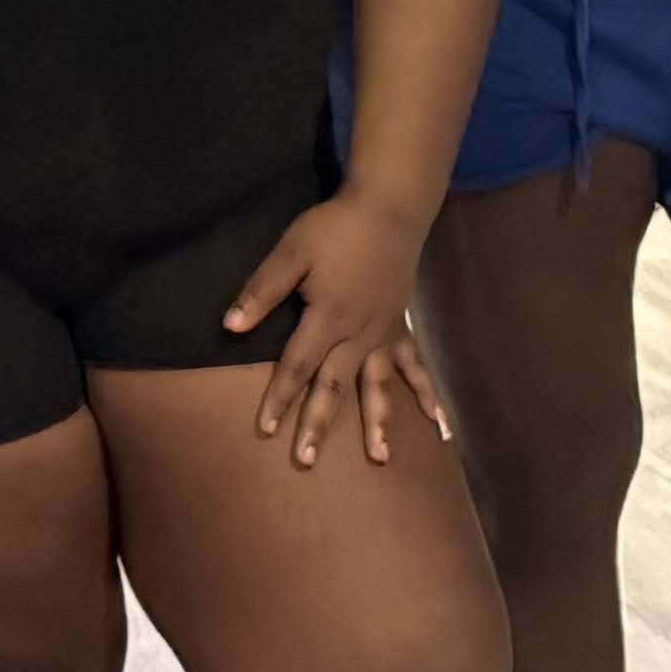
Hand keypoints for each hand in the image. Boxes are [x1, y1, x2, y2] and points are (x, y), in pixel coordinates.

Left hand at [232, 191, 446, 466]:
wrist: (388, 210)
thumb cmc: (334, 229)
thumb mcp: (290, 253)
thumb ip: (262, 291)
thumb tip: (230, 326)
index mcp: (327, 318)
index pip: (297, 367)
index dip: (279, 398)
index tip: (265, 430)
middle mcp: (357, 335)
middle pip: (333, 386)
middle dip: (318, 425)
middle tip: (306, 461)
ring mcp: (383, 334)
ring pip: (377, 386)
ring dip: (376, 423)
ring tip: (379, 458)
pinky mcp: (400, 328)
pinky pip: (416, 368)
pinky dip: (428, 396)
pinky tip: (440, 427)